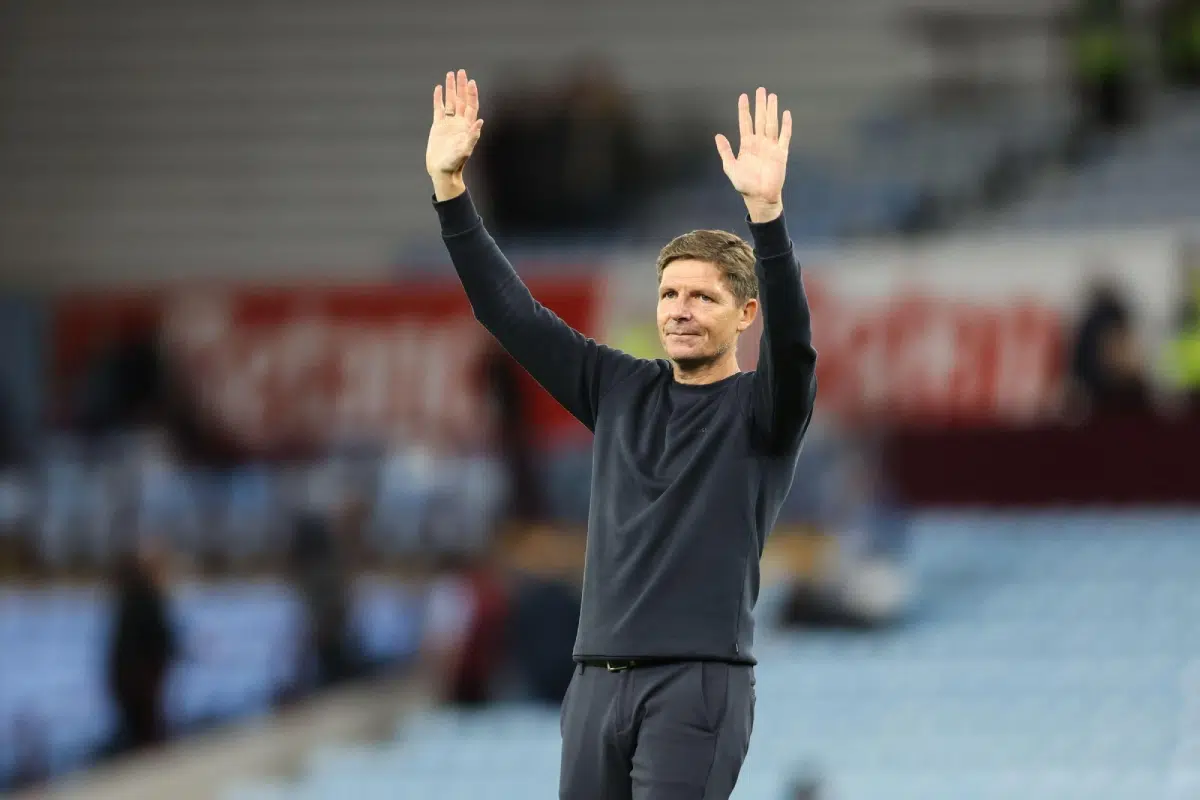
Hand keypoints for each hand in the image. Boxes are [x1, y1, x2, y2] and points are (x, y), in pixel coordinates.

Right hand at [427, 69, 483, 198]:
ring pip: (450, 101)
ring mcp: (449, 123)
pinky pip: (439, 109)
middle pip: (462, 100)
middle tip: (461, 71)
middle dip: (461, 86)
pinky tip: (438, 88)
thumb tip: (480, 121)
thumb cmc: (455, 163)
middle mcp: (459, 123)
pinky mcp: (438, 126)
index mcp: (467, 126)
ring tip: (449, 74)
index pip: (471, 106)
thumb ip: (473, 136)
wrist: (442, 170)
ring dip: (450, 89)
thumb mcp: (465, 150)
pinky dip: (438, 98)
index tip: (471, 81)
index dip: (472, 94)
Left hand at [715, 87, 791, 221]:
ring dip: (771, 110)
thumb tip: (718, 135)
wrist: (759, 196)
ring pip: (771, 124)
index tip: (743, 96)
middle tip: (760, 89)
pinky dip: (786, 125)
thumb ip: (725, 151)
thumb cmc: (744, 184)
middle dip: (760, 105)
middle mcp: (759, 143)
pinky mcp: (781, 153)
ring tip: (772, 96)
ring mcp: (771, 146)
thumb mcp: (730, 167)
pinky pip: (784, 136)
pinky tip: (785, 114)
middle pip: (759, 119)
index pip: (745, 123)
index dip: (744, 110)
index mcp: (747, 145)